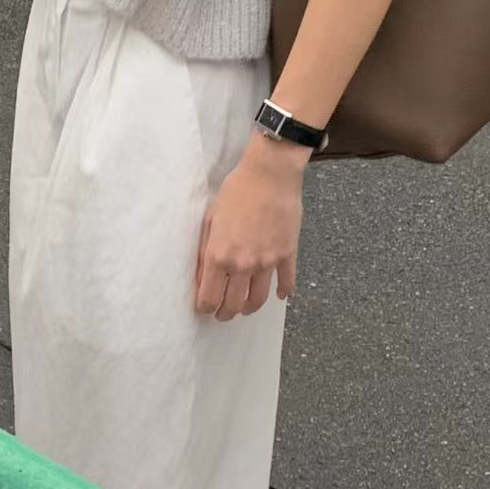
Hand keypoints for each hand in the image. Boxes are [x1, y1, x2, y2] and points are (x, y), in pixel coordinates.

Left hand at [195, 136, 306, 319]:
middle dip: (225, 313)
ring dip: (249, 308)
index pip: (209, 297)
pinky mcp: (287, 254)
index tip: (205, 308)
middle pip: (233, 304)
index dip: (205, 307)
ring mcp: (267, 262)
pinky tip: (279, 295)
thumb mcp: (210, 219)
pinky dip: (282, 292)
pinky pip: (286, 282)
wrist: (269, 174)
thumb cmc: (236, 191)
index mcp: (218, 256)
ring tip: (245, 309)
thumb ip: (205, 249)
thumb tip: (202, 274)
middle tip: (223, 314)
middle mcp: (242, 265)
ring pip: (258, 299)